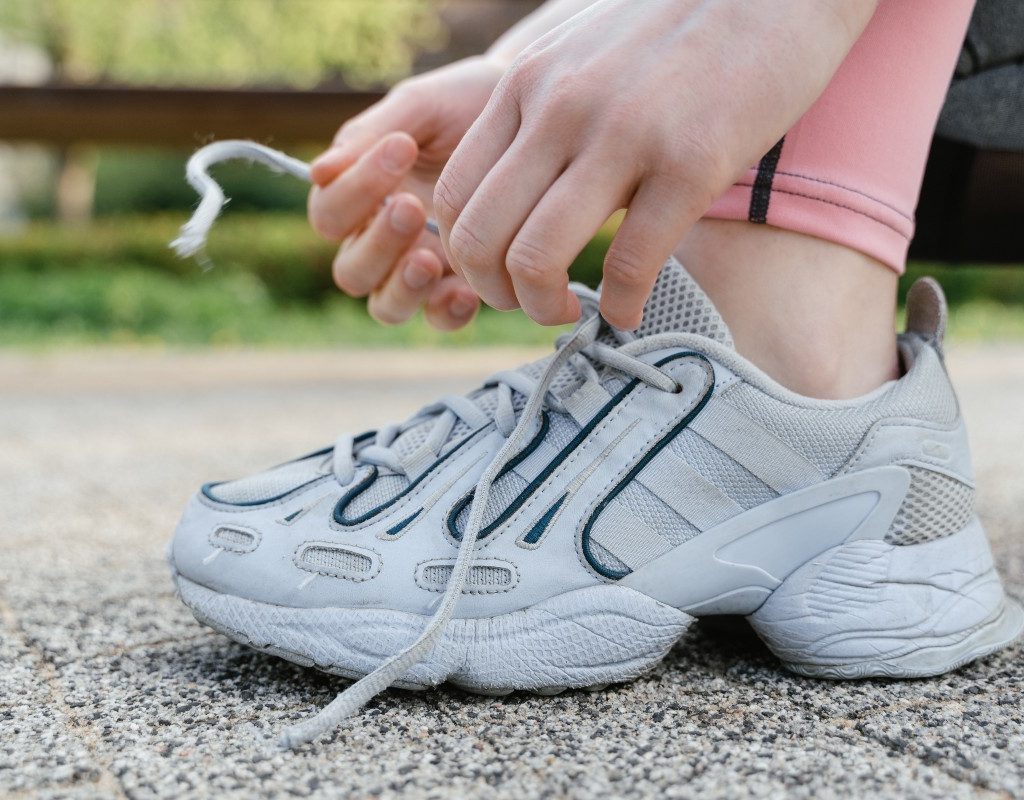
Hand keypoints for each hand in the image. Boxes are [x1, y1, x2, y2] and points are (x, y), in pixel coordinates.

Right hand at [308, 56, 504, 328]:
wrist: (532, 115)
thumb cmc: (462, 104)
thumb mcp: (420, 108)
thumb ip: (369, 136)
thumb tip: (317, 172)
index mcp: (357, 198)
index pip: (328, 215)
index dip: (354, 190)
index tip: (401, 148)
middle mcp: (380, 242)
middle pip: (351, 272)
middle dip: (377, 245)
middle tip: (412, 207)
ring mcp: (419, 269)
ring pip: (386, 306)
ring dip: (403, 287)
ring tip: (430, 259)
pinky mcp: (461, 286)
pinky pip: (439, 318)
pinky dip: (446, 311)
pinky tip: (466, 291)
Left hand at [434, 0, 876, 327]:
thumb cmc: (677, 31)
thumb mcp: (579, 57)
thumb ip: (539, 115)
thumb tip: (517, 190)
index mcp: (525, 85)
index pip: (452, 194)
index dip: (464, 256)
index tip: (500, 274)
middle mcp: (558, 109)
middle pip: (478, 237)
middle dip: (495, 294)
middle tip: (532, 304)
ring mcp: (622, 135)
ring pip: (536, 258)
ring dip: (544, 309)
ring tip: (570, 313)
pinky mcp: (690, 162)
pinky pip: (630, 263)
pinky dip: (621, 306)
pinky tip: (630, 308)